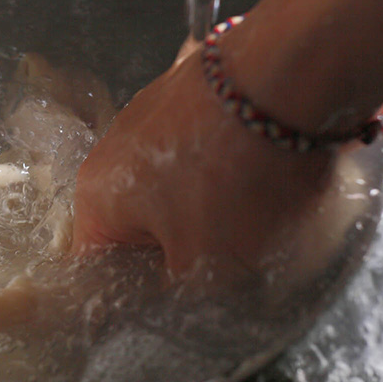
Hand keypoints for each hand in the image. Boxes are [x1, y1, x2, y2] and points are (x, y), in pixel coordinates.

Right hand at [70, 42, 334, 276]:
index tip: (176, 306)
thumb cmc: (233, 184)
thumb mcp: (207, 268)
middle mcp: (111, 149)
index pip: (98, 265)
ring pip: (175, 182)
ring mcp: (150, 111)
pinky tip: (266, 166)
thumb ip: (179, 293)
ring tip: (258, 209)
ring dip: (210, 202)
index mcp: (96, 196)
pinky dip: (228, 160)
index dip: (134, 295)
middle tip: (226, 263)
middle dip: (180, 245)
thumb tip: (177, 290)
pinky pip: (203, 144)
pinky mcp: (191, 88)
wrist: (286, 75)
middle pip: (140, 222)